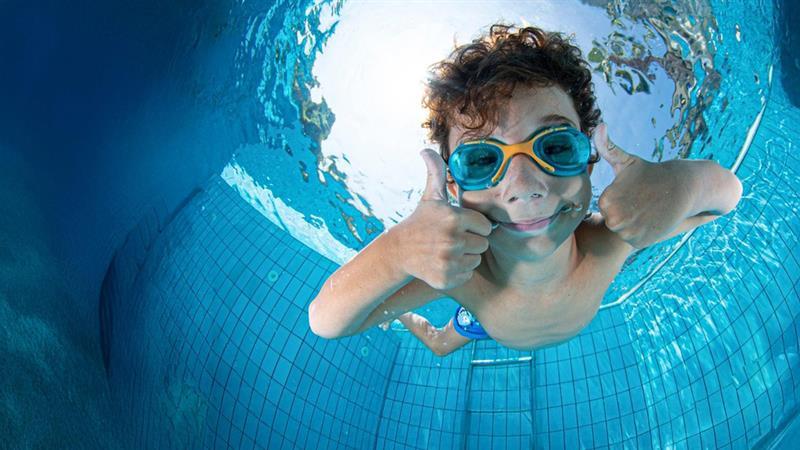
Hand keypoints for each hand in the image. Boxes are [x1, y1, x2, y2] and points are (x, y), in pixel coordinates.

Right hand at [390, 149, 493, 290]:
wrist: (398, 251)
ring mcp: (449, 261)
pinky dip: (458, 272)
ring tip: (448, 250)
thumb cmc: (420, 222)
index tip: (460, 226)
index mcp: (454, 218)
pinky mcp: (446, 279)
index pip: (486, 226)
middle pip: (483, 244)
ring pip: (476, 260)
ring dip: (466, 257)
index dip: (475, 226)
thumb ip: (435, 172)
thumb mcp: (430, 197)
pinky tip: (444, 263)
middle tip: (452, 239)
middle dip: (471, 242)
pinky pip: (467, 274)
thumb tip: (426, 149)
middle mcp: (452, 240)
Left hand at [593, 123, 694, 248]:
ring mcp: (627, 233)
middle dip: (625, 210)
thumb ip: (607, 147)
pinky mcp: (640, 243)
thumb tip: (598, 126)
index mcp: (606, 201)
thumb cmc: (651, 173)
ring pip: (622, 229)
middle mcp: (614, 220)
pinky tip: (652, 219)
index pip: (604, 205)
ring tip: (647, 208)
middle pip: (611, 218)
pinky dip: (642, 231)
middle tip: (641, 199)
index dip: (619, 197)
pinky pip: (633, 238)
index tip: (632, 190)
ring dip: (633, 221)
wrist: (684, 187)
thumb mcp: (627, 161)